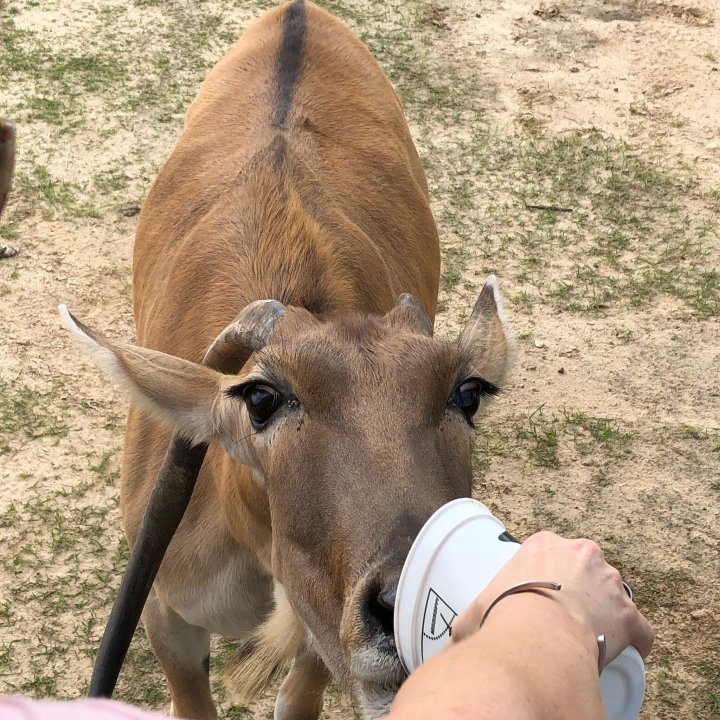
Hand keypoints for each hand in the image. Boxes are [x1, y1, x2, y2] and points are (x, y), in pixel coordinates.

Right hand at [450, 531, 653, 665]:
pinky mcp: (629, 614)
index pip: (551, 556)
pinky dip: (633, 642)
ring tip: (587, 638)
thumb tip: (451, 642)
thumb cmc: (501, 616)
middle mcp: (581, 552)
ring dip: (605, 613)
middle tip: (561, 619)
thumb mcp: (476, 608)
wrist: (534, 637)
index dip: (548, 578)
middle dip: (579, 591)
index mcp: (544, 543)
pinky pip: (639, 629)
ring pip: (613, 596)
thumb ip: (469, 616)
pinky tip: (622, 653)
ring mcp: (610, 581)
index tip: (542, 599)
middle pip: (585, 570)